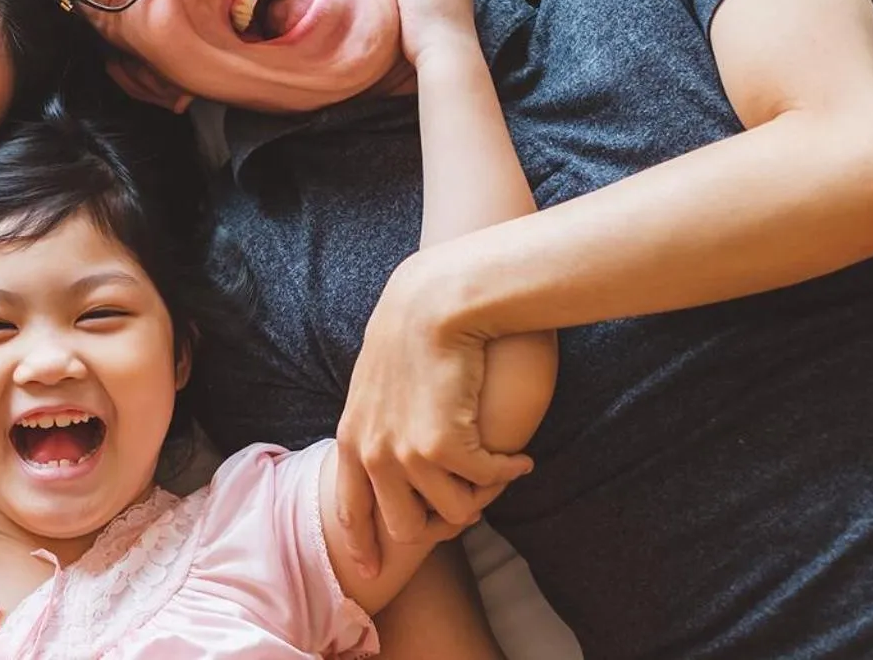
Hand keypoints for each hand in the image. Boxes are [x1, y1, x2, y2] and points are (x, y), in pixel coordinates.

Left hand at [332, 254, 532, 575]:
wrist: (433, 301)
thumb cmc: (410, 332)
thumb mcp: (374, 383)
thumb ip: (375, 422)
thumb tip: (386, 454)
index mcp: (350, 439)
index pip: (350, 510)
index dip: (364, 544)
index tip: (373, 571)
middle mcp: (372, 455)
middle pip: (405, 528)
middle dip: (441, 523)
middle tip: (471, 505)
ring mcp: (406, 454)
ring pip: (453, 513)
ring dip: (481, 497)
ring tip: (499, 472)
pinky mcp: (444, 447)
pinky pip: (485, 483)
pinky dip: (508, 472)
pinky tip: (521, 459)